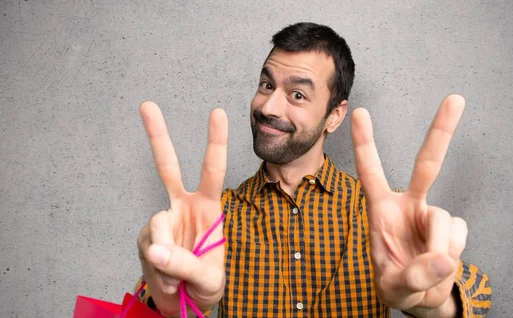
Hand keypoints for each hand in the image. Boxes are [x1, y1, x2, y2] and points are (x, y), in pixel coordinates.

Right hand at [136, 101, 227, 315]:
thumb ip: (184, 265)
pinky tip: (167, 277)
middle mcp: (183, 207)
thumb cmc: (206, 284)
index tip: (218, 112)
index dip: (215, 142)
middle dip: (158, 136)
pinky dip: (158, 268)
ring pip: (155, 226)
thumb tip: (154, 250)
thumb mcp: (208, 278)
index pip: (212, 170)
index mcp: (208, 207)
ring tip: (178, 278)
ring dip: (166, 256)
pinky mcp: (146, 237)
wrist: (186, 303)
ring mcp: (162, 221)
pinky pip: (148, 248)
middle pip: (168, 167)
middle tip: (147, 105)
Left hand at [351, 95, 467, 316]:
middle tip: (455, 99)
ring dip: (438, 249)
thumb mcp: (393, 287)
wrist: (422, 298)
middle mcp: (409, 205)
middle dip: (441, 131)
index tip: (361, 112)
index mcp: (381, 210)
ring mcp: (432, 215)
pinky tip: (441, 264)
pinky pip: (458, 236)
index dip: (366, 143)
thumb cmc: (397, 285)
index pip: (370, 172)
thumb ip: (412, 276)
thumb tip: (443, 259)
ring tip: (427, 269)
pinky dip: (451, 256)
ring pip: (444, 219)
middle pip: (427, 164)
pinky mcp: (452, 229)